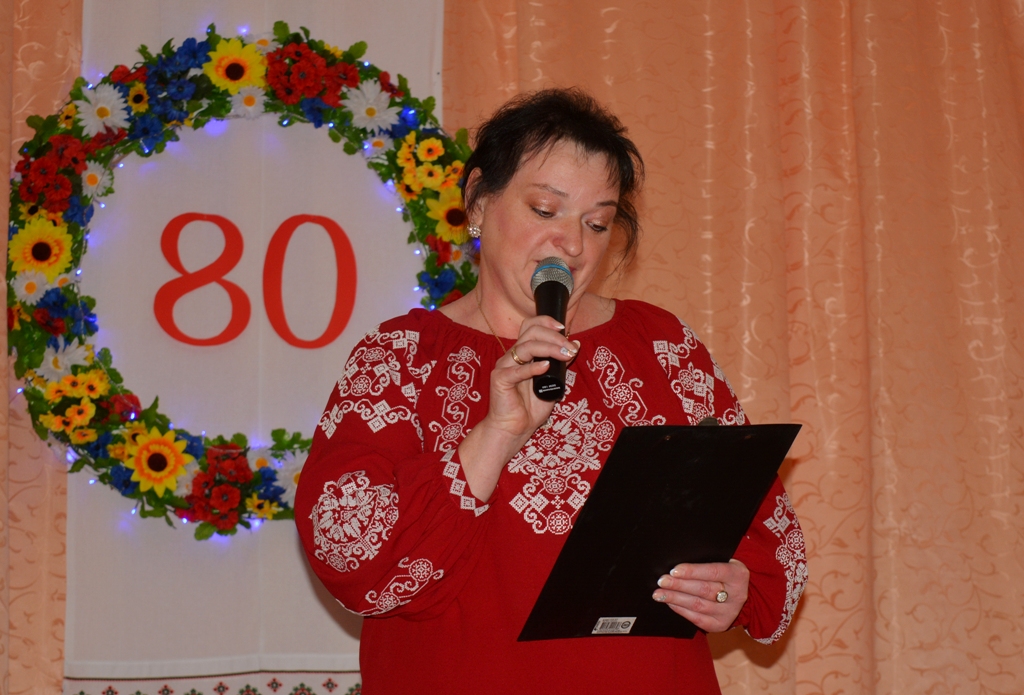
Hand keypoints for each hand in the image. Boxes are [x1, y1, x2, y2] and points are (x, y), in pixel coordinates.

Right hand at [486, 315, 578, 439]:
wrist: (514, 428)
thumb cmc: (530, 407)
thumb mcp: (553, 382)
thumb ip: (561, 364)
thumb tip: (575, 344)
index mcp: (522, 353)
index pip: (531, 326)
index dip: (546, 321)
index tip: (564, 328)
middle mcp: (512, 356)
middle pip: (530, 332)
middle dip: (554, 336)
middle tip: (570, 347)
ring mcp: (504, 366)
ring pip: (526, 347)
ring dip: (549, 348)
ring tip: (565, 355)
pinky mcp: (500, 379)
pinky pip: (516, 370)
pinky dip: (532, 367)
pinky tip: (545, 366)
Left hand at [651, 559, 749, 632]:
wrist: (738, 593)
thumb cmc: (723, 573)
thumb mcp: (722, 562)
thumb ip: (705, 562)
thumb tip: (677, 567)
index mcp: (738, 575)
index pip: (713, 572)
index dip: (692, 571)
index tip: (674, 570)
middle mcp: (736, 595)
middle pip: (703, 590)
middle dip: (679, 585)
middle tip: (662, 581)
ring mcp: (729, 612)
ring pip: (698, 605)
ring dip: (675, 598)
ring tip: (659, 594)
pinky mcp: (720, 625)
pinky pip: (697, 618)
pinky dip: (681, 610)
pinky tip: (670, 603)